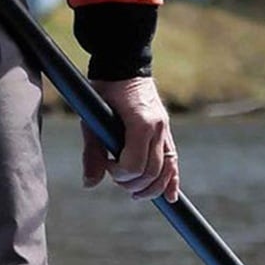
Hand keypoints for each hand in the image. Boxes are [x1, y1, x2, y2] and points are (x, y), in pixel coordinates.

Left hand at [81, 75, 179, 201]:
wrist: (123, 67)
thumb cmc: (103, 92)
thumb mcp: (91, 121)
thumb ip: (92, 153)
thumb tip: (90, 183)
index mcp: (141, 124)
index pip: (136, 166)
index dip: (119, 174)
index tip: (107, 166)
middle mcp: (159, 129)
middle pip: (152, 173)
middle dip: (132, 183)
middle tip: (114, 177)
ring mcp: (166, 131)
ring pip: (167, 171)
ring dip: (151, 187)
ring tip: (133, 191)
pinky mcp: (167, 133)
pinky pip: (174, 162)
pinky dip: (172, 181)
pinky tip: (171, 197)